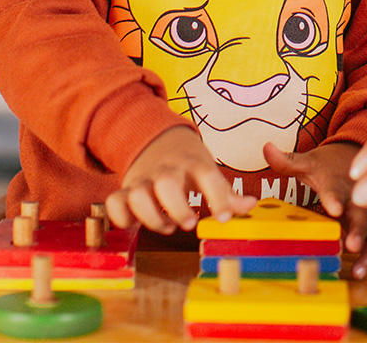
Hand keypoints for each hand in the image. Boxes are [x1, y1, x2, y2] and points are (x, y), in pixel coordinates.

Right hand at [107, 124, 255, 232]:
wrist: (157, 140)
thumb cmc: (188, 163)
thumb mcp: (209, 171)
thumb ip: (228, 193)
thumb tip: (251, 205)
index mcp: (192, 163)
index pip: (207, 174)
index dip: (217, 196)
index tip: (224, 218)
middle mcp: (167, 170)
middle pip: (167, 183)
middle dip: (178, 207)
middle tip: (190, 223)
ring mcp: (143, 179)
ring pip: (138, 194)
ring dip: (152, 216)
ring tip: (167, 226)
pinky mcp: (124, 190)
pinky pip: (114, 203)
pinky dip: (121, 218)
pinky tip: (136, 225)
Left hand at [262, 141, 366, 291]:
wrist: (357, 157)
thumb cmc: (329, 165)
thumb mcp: (308, 162)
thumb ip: (288, 161)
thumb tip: (266, 147)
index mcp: (339, 182)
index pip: (336, 189)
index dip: (334, 198)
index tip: (332, 208)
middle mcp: (359, 198)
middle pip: (362, 213)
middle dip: (359, 229)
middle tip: (351, 244)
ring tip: (359, 270)